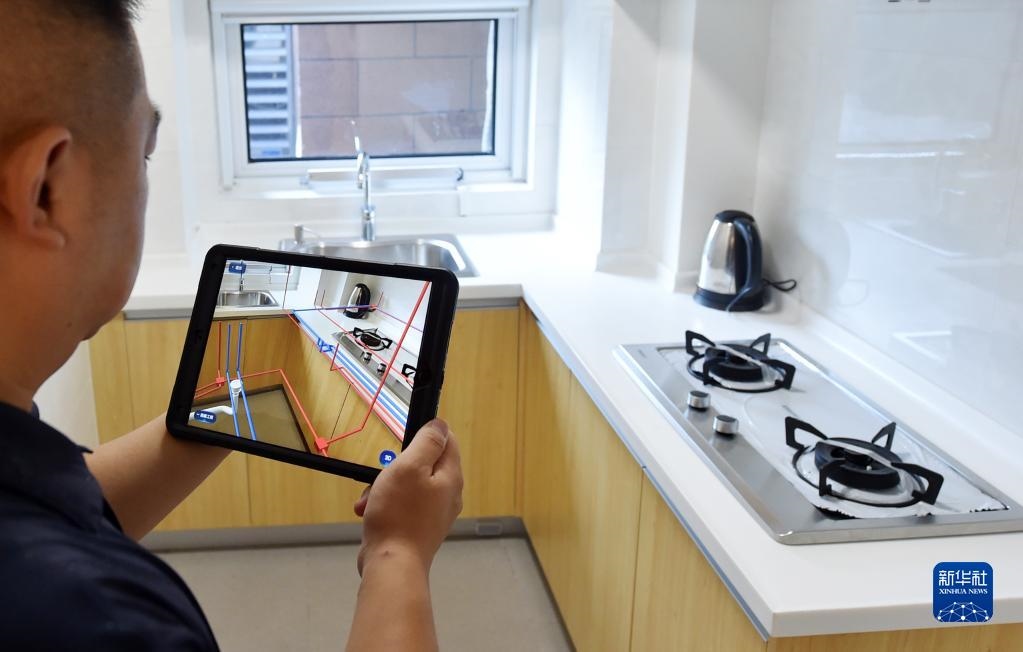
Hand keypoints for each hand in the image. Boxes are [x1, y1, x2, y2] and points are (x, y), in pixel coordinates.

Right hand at [353, 419, 462, 575]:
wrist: (391, 565)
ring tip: (370, 500)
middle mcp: (447, 495)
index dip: (426, 434)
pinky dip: (384, 506)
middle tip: (382, 476)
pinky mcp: (417, 529)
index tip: (404, 441)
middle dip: (397, 467)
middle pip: (424, 464)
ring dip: (385, 487)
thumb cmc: (399, 514)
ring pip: (408, 486)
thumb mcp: (410, 467)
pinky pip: (401, 506)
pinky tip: (369, 514)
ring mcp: (433, 514)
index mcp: (450, 477)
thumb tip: (440, 425)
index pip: (448, 441)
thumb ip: (427, 443)